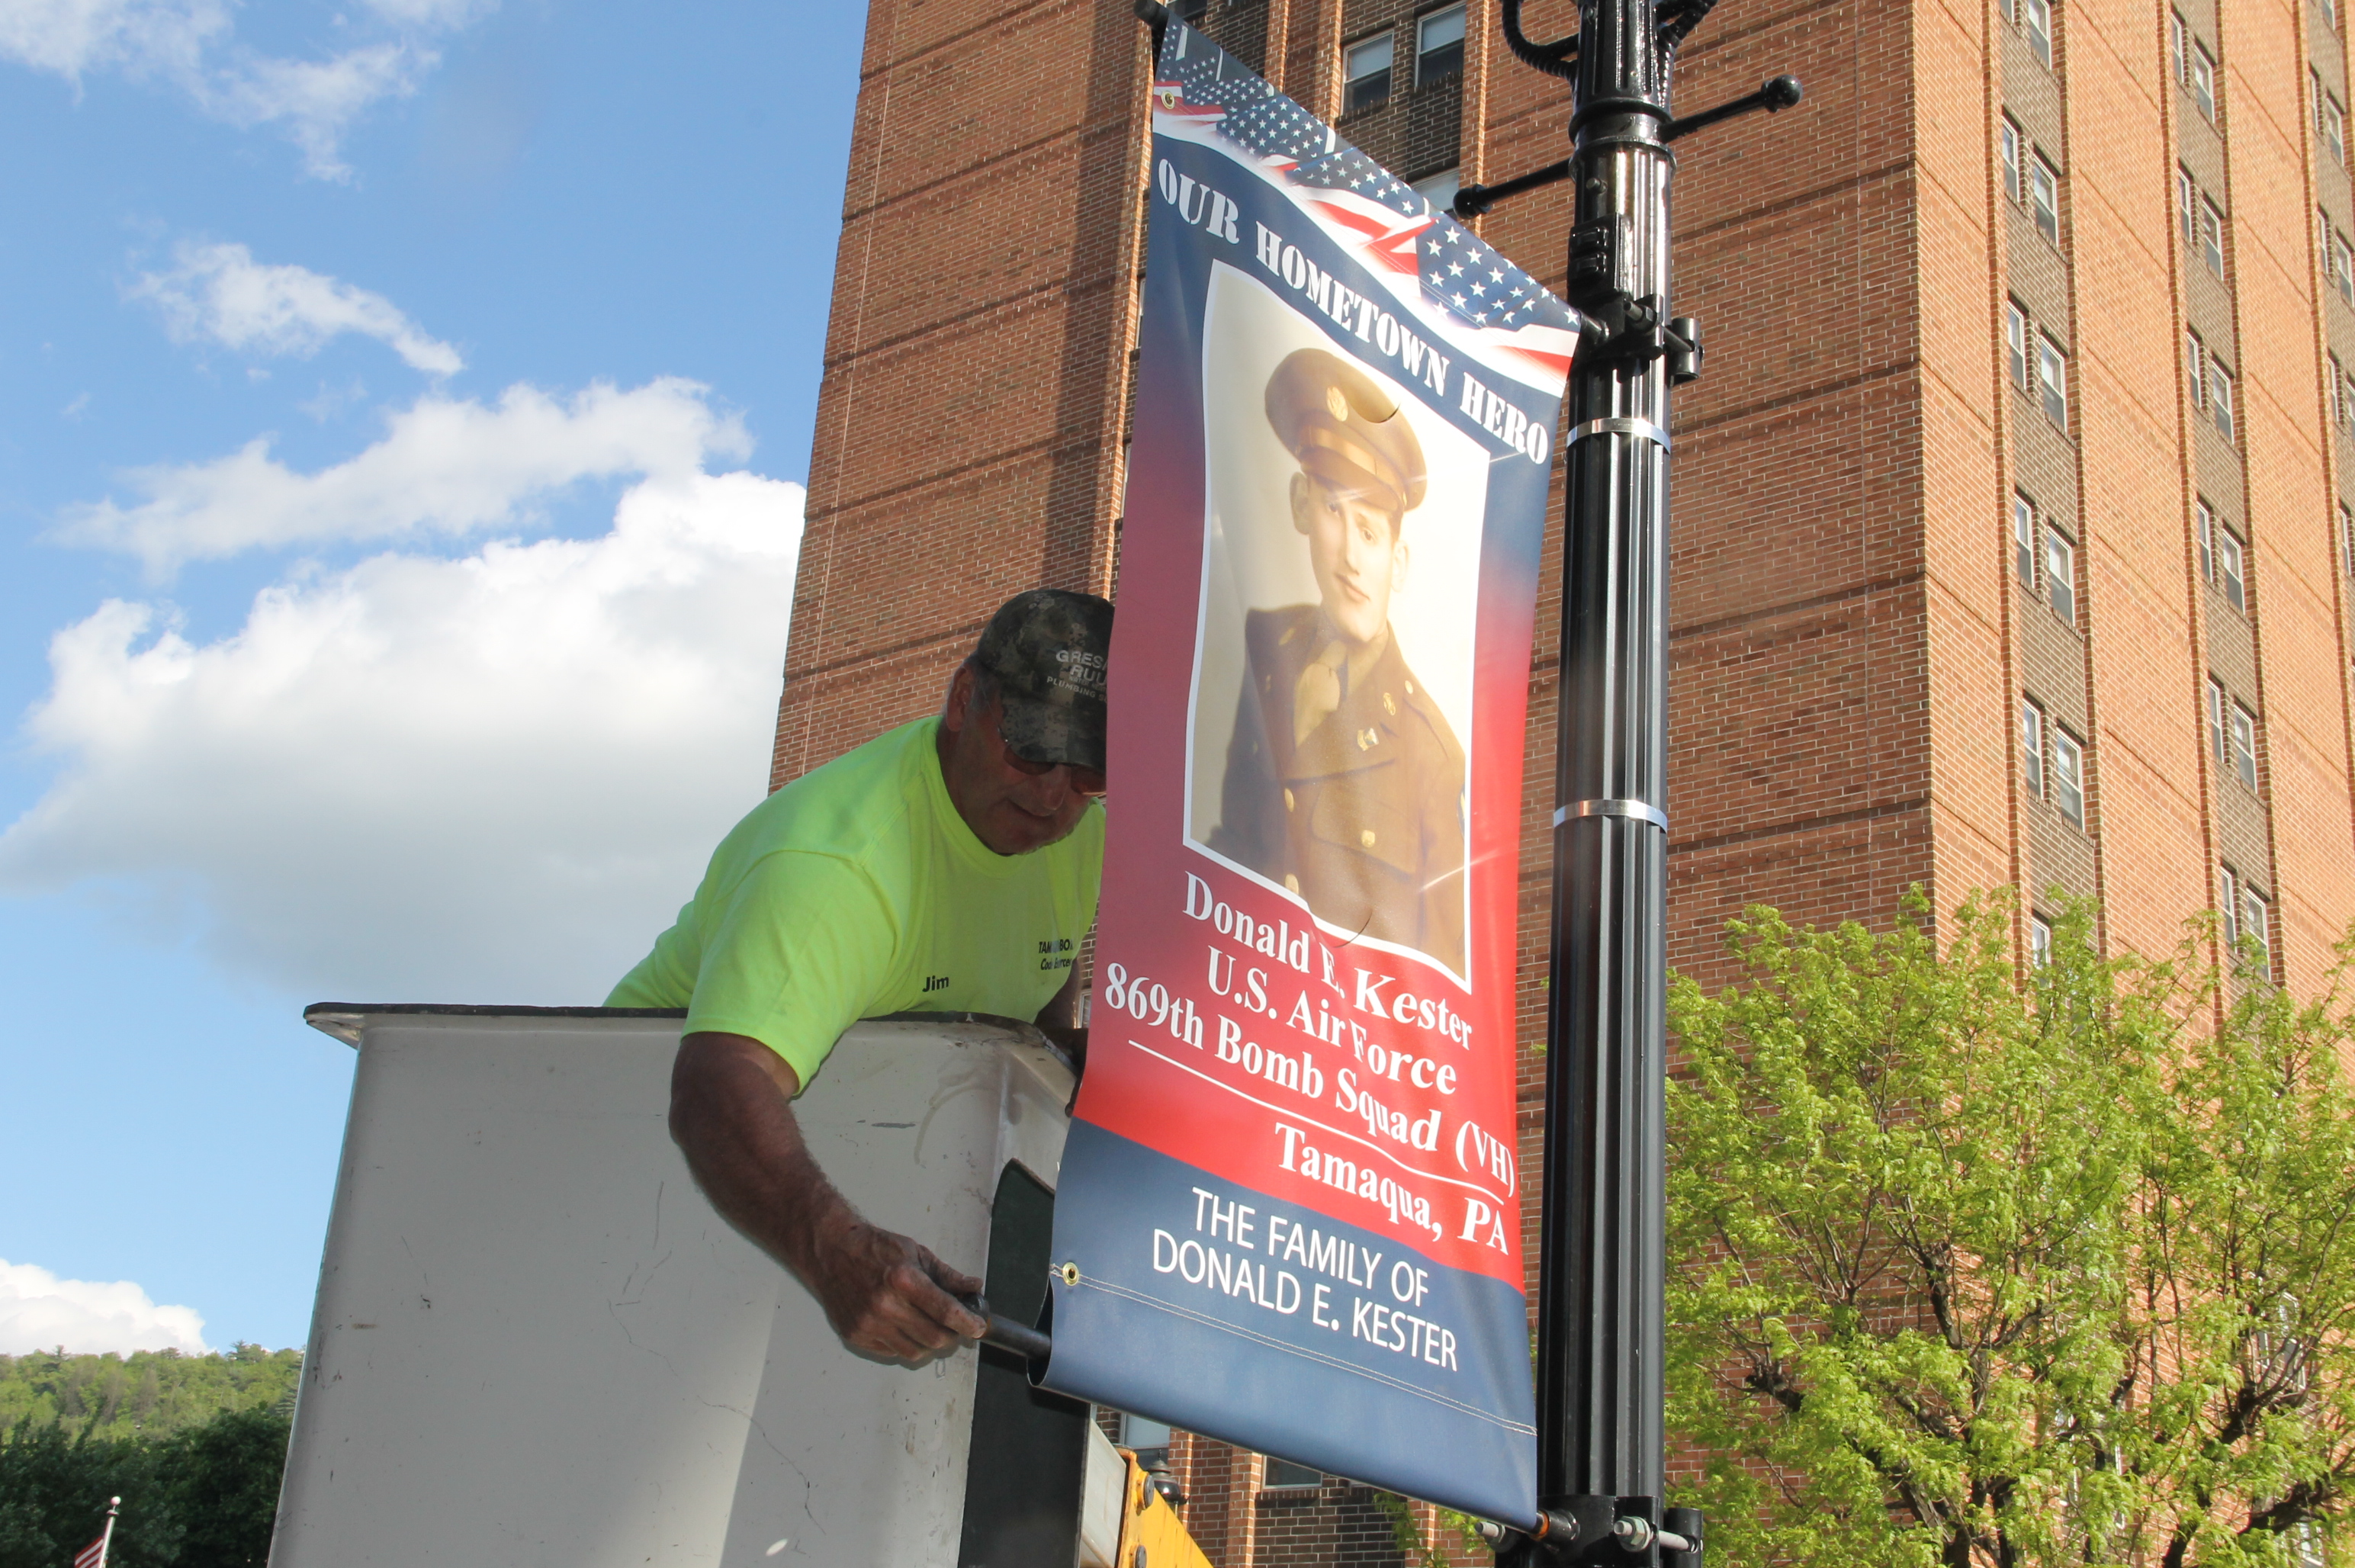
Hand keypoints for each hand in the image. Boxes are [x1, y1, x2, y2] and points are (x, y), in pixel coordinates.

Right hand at [808, 1217, 986, 1362]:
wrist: (831, 1253)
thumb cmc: (873, 1248)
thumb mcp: (915, 1252)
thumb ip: (946, 1275)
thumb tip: (973, 1287)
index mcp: (903, 1280)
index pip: (946, 1312)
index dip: (968, 1323)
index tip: (978, 1326)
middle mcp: (885, 1306)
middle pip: (934, 1338)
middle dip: (952, 1335)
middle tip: (956, 1327)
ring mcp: (869, 1324)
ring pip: (915, 1351)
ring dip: (930, 1344)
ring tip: (930, 1327)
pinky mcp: (856, 1336)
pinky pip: (892, 1352)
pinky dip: (905, 1344)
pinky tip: (904, 1326)